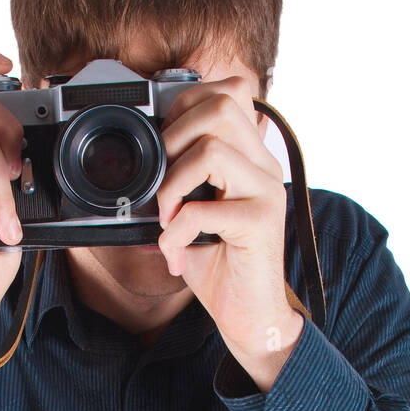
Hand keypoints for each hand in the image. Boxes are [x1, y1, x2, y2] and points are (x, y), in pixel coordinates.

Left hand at [155, 75, 304, 391]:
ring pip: (212, 149)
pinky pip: (204, 209)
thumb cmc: (220, 265)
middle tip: (163, 184)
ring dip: (172, 186)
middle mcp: (264, 166)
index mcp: (251, 156)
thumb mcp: (194, 212)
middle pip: (222, 107)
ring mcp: (266, 192)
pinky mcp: (260, 223)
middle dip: (174, 140)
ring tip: (166, 219)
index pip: (226, 93)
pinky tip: (174, 253)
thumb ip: (181, 177)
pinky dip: (175, 232)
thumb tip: (143, 153)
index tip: (165, 151)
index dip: (185, 108)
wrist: (251, 317)